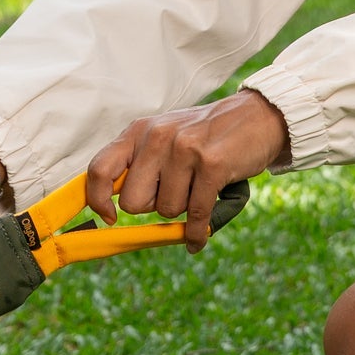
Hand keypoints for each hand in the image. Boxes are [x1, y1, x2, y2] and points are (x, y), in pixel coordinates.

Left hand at [85, 89, 288, 246]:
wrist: (258, 116)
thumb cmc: (206, 135)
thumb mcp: (165, 136)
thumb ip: (138, 162)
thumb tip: (112, 205)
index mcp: (139, 131)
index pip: (100, 169)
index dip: (97, 199)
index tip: (108, 217)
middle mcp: (157, 137)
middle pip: (134, 202)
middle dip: (154, 206)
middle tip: (176, 191)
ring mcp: (185, 149)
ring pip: (168, 210)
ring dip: (184, 209)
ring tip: (199, 187)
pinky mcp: (212, 165)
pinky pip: (196, 214)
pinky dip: (198, 232)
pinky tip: (199, 237)